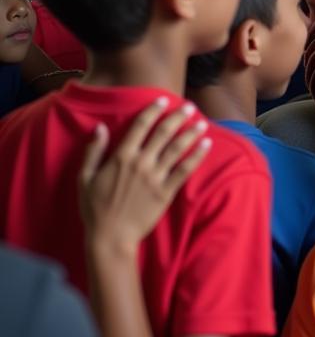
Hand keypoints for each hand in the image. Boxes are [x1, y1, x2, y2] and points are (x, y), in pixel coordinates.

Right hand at [79, 99, 210, 252]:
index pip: (140, 126)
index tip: (164, 99)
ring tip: (202, 122)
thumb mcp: (84, 178)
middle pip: (163, 133)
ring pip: (177, 149)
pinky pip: (185, 170)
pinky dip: (197, 156)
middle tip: (190, 106)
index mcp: (121, 157)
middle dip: (178, 117)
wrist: (110, 237)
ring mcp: (155, 177)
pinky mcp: (166, 192)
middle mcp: (140, 163)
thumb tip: (99, 127)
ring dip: (191, 133)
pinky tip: (207, 145)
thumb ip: (93, 151)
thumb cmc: (94, 208)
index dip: (153, 110)